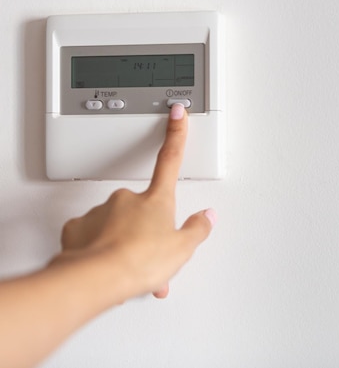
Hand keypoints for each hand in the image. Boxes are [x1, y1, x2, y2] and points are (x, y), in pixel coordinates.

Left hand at [50, 103, 214, 299]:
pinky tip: (107, 264)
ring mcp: (100, 212)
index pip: (171, 160)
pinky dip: (100, 249)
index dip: (176, 135)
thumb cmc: (139, 261)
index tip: (176, 113)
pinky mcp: (78, 228)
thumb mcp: (182, 249)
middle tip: (150, 254)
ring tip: (130, 268)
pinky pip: (92, 235)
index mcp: (156, 200)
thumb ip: (197, 229)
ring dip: (124, 244)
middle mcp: (126, 199)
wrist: (97, 278)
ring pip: (116, 226)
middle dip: (146, 230)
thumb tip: (206, 218)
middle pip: (141, 208)